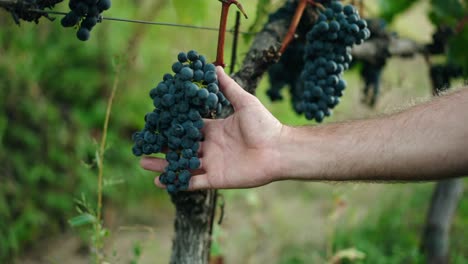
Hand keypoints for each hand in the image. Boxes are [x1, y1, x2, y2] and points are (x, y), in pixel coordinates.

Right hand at [140, 66, 284, 189]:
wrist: (279, 149)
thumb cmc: (264, 125)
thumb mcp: (244, 101)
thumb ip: (228, 87)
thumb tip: (215, 66)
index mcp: (215, 130)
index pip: (189, 128)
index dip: (173, 126)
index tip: (155, 123)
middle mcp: (211, 147)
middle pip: (181, 147)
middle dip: (162, 146)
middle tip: (143, 144)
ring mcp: (213, 163)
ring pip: (183, 164)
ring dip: (164, 165)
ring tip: (144, 162)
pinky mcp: (217, 179)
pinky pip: (193, 181)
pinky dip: (177, 181)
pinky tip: (161, 181)